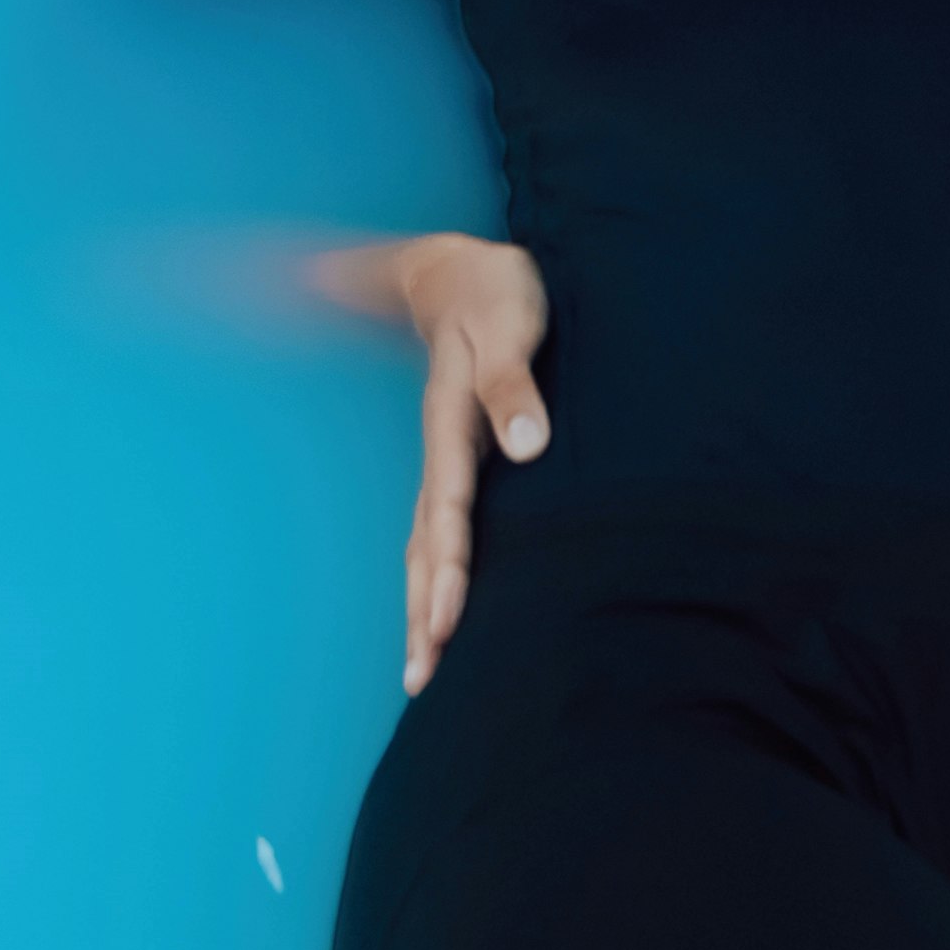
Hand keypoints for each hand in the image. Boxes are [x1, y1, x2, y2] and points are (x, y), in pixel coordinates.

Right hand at [308, 229, 548, 691]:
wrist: (464, 271)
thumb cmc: (497, 294)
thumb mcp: (509, 322)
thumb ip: (513, 383)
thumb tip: (529, 447)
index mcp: (453, 423)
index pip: (449, 509)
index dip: (450, 568)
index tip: (446, 622)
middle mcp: (446, 451)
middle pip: (428, 545)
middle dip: (423, 611)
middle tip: (420, 678)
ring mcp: (451, 460)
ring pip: (429, 546)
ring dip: (424, 606)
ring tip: (422, 670)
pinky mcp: (465, 462)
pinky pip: (445, 531)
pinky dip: (438, 578)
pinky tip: (446, 616)